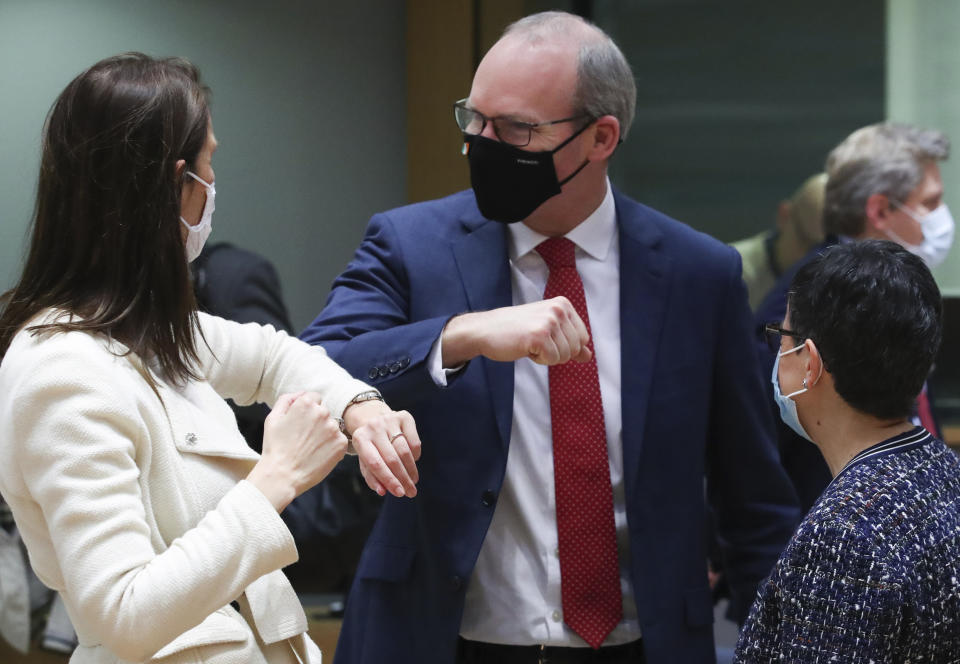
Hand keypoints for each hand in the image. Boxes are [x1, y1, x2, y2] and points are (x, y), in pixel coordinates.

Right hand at [247, 391, 347, 511]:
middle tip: (303, 438)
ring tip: (310, 448)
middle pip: (324, 411)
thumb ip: (287, 399)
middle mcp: (322, 412)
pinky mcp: (341, 443)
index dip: (307, 411)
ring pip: (332, 426)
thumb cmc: (275, 448)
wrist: (283, 475)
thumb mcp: (273, 418)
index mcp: (306, 403)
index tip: (301, 424)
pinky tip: (318, 454)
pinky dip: (331, 446)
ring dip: (325, 433)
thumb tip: (301, 394)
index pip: (314, 398)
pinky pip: (339, 440)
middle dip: (316, 422)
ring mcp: (333, 428)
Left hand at [343, 400, 420, 497]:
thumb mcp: (365, 460)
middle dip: (403, 479)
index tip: (399, 493)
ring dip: (411, 470)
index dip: (389, 480)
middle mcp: (374, 427)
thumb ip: (372, 477)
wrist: (373, 417)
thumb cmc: (370, 446)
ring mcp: (389, 420)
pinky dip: (415, 456)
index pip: (375, 464)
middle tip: (411, 492)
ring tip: (413, 481)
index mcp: (360, 438)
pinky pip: (414, 442)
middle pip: (392, 459)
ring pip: (405, 451)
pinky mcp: (404, 416)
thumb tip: (383, 491)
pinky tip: (413, 462)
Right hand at [441, 297, 591, 366]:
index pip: (583, 337)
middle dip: (556, 352)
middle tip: (534, 340)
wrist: (485, 329)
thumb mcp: (546, 331)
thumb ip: (569, 341)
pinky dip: (539, 359)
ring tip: (529, 342)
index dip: (564, 345)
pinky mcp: (539, 336)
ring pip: (565, 356)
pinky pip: (552, 360)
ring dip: (546, 356)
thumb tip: (589, 356)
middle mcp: (559, 310)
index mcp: (563, 304)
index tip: (544, 337)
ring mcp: (549, 322)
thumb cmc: (515, 330)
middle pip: (575, 348)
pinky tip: (525, 347)